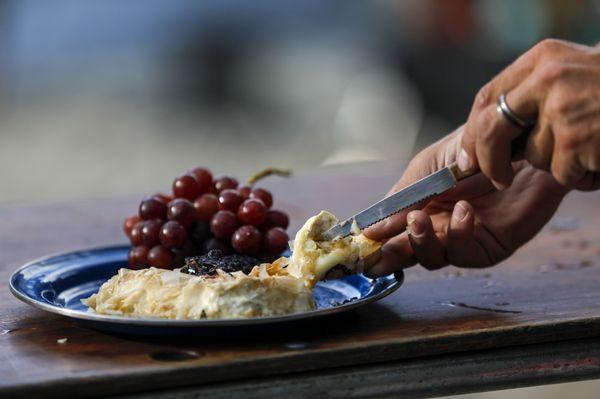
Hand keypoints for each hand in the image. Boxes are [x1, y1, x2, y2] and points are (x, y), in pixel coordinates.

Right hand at [364, 127, 567, 275]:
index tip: (356, 246)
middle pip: (407, 252)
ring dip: (419, 243)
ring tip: (417, 218)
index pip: (391, 232)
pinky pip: (467, 253)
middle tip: (375, 255)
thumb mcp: (429, 166)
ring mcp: (464, 237)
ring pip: (433, 258)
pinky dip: (458, 236)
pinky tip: (463, 211)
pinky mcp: (492, 244)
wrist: (521, 139)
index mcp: (420, 207)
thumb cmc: (475, 147)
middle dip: (389, 256)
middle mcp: (438, 226)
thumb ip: (403, 195)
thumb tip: (371, 226)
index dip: (374, 242)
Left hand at [459, 39, 599, 190]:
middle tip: (495, 178)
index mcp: (543, 59)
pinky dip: (579, 175)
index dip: (473, 131)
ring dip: (557, 163)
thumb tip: (487, 138)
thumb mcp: (572, 75)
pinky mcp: (578, 138)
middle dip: (487, 159)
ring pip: (534, 156)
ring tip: (590, 145)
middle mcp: (548, 78)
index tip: (468, 156)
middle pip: (491, 127)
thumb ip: (534, 96)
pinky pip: (560, 172)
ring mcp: (564, 108)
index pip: (488, 96)